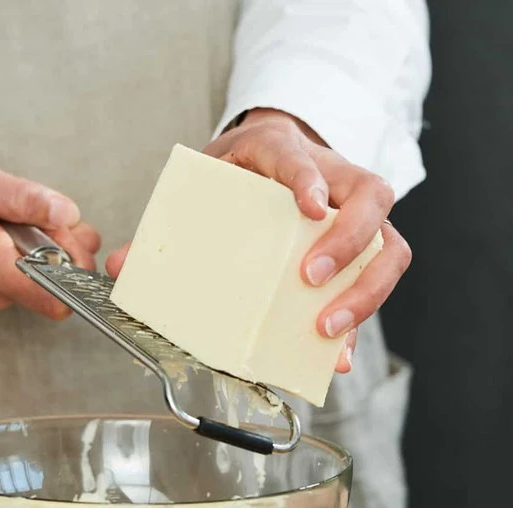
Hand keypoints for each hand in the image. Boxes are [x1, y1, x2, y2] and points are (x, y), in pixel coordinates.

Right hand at [0, 135, 99, 317]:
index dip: (78, 264)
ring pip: (43, 274)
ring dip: (42, 239)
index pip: (58, 298)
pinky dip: (23, 243)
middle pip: (58, 281)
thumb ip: (20, 197)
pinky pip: (22, 269)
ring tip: (7, 208)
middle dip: (62, 241)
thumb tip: (67, 214)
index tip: (71, 230)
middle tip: (34, 204)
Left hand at [106, 109, 411, 372]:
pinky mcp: (369, 247)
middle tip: (309, 278)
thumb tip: (122, 264)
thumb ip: (169, 221)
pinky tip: (337, 353)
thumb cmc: (244, 171)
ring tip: (327, 327)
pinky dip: (361, 318)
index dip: (308, 179)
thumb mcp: (206, 180)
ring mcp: (360, 212)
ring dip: (364, 290)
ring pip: (390, 244)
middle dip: (346, 243)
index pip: (302, 156)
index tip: (309, 207)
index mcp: (285, 150)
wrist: (278, 153)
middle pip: (370, 198)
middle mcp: (337, 175)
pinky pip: (379, 280)